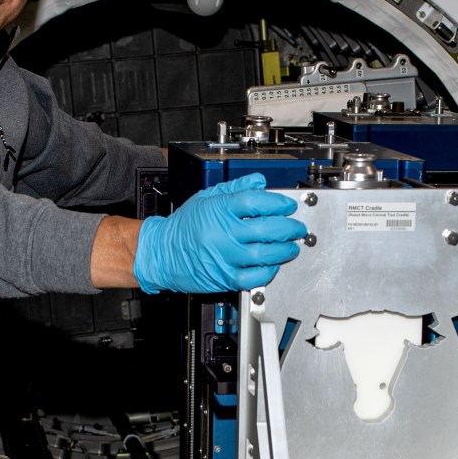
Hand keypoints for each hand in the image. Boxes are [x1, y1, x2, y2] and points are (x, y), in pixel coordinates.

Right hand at [132, 175, 306, 294]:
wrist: (161, 253)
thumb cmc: (182, 227)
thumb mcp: (206, 198)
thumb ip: (235, 189)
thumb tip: (259, 181)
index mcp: (219, 209)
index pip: (256, 201)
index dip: (277, 203)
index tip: (287, 205)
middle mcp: (223, 232)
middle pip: (266, 228)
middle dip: (289, 227)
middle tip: (297, 228)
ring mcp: (224, 256)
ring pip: (265, 253)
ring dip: (284, 250)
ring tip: (291, 246)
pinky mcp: (224, 277)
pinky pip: (254, 276)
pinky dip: (268, 270)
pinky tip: (273, 264)